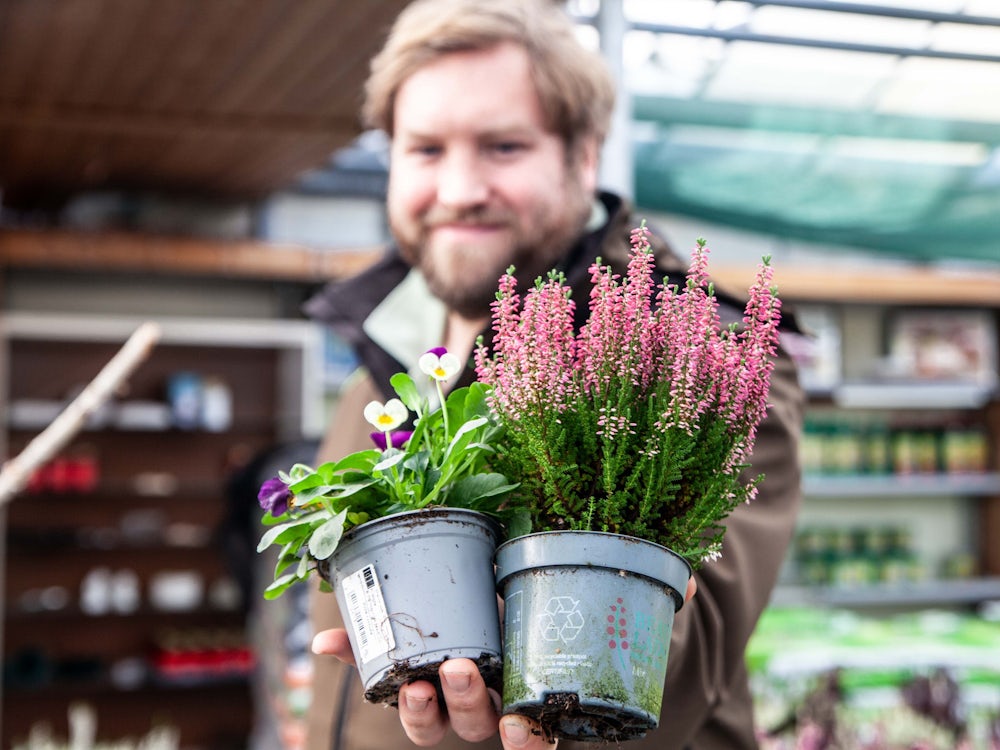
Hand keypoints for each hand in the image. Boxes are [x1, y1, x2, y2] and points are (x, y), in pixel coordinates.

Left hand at [311, 577, 695, 748]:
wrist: (522, 591)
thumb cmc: (560, 605)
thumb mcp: (590, 595)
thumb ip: (633, 589)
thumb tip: (682, 580)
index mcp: (527, 695)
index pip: (528, 738)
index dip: (524, 744)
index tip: (521, 730)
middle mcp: (483, 701)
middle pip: (467, 730)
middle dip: (460, 710)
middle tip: (458, 671)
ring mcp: (444, 684)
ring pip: (422, 717)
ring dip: (410, 700)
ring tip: (410, 673)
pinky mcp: (410, 655)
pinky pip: (375, 666)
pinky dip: (350, 655)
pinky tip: (324, 646)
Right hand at [311, 633, 552, 747]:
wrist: (505, 595)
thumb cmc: (452, 613)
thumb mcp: (413, 618)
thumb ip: (371, 634)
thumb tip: (323, 642)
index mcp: (438, 697)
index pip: (423, 722)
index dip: (417, 713)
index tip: (412, 687)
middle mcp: (469, 706)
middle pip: (459, 724)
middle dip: (452, 702)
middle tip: (449, 669)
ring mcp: (504, 702)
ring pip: (491, 723)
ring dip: (480, 703)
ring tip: (473, 670)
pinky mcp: (534, 694)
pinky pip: (538, 735)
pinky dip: (528, 737)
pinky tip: (520, 722)